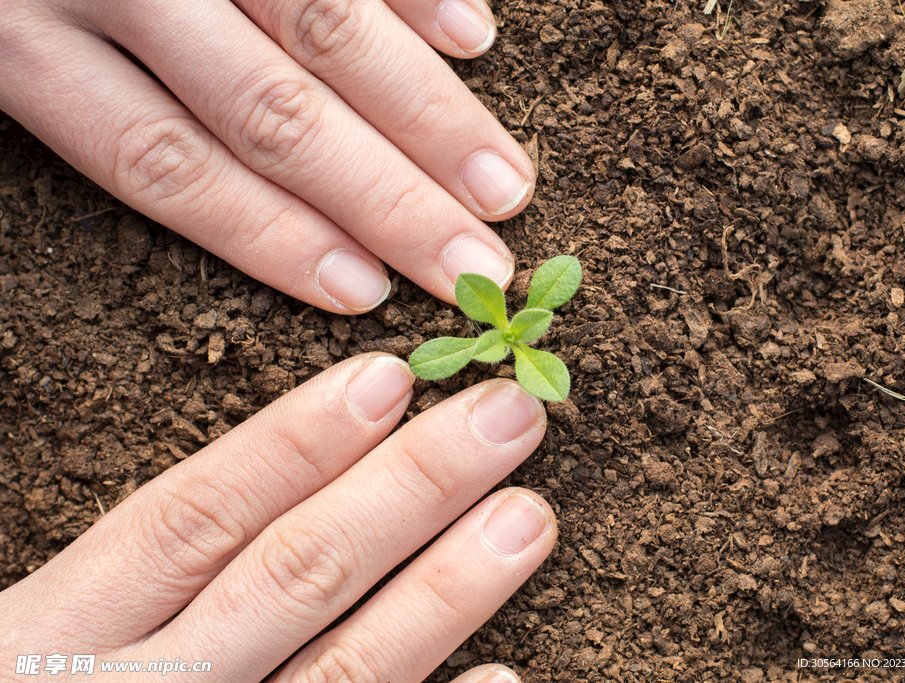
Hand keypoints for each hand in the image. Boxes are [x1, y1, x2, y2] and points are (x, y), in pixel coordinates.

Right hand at [0, 355, 555, 681]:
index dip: (293, 447)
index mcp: (58, 638)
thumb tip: (287, 481)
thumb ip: (136, 574)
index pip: (191, 522)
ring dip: (445, 594)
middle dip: (410, 489)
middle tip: (506, 417)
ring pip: (341, 671)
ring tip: (527, 518)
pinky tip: (504, 677)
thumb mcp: (33, 636)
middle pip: (291, 577)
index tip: (390, 378)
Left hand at [1, 0, 534, 312]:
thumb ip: (85, 99)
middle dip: (385, 198)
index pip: (167, 163)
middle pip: (269, 113)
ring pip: (319, 27)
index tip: (364, 293)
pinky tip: (473, 37)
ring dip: (425, 111)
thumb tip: (241, 191)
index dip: (270, 236)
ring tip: (503, 183)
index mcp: (18, 42)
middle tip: (475, 267)